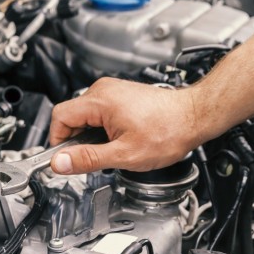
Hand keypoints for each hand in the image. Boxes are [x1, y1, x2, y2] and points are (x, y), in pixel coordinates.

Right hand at [48, 79, 205, 174]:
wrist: (194, 118)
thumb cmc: (168, 132)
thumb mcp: (124, 154)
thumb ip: (88, 159)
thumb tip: (60, 163)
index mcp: (99, 100)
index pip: (60, 117)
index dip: (59, 141)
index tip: (66, 159)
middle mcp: (103, 90)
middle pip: (71, 117)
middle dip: (77, 141)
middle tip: (93, 158)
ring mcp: (112, 91)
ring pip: (85, 116)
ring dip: (91, 136)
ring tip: (112, 149)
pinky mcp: (120, 96)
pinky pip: (98, 113)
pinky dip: (102, 129)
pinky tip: (119, 140)